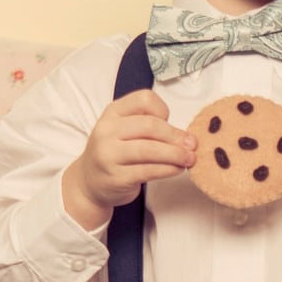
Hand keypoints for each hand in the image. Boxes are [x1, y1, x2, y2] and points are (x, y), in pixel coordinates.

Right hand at [61, 91, 194, 227]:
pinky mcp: (116, 177)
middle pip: (150, 126)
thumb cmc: (115, 152)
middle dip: (176, 136)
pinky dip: (168, 170)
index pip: (144, 99)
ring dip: (175, 154)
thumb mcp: (123, 130)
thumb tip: (186, 137)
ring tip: (190, 159)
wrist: (88, 182)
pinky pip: (148, 171)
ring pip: (150, 150)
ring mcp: (108, 155)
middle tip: (193, 145)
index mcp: (112, 112)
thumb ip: (148, 125)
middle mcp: (107, 130)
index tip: (171, 123)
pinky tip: (177, 169)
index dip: (163, 110)